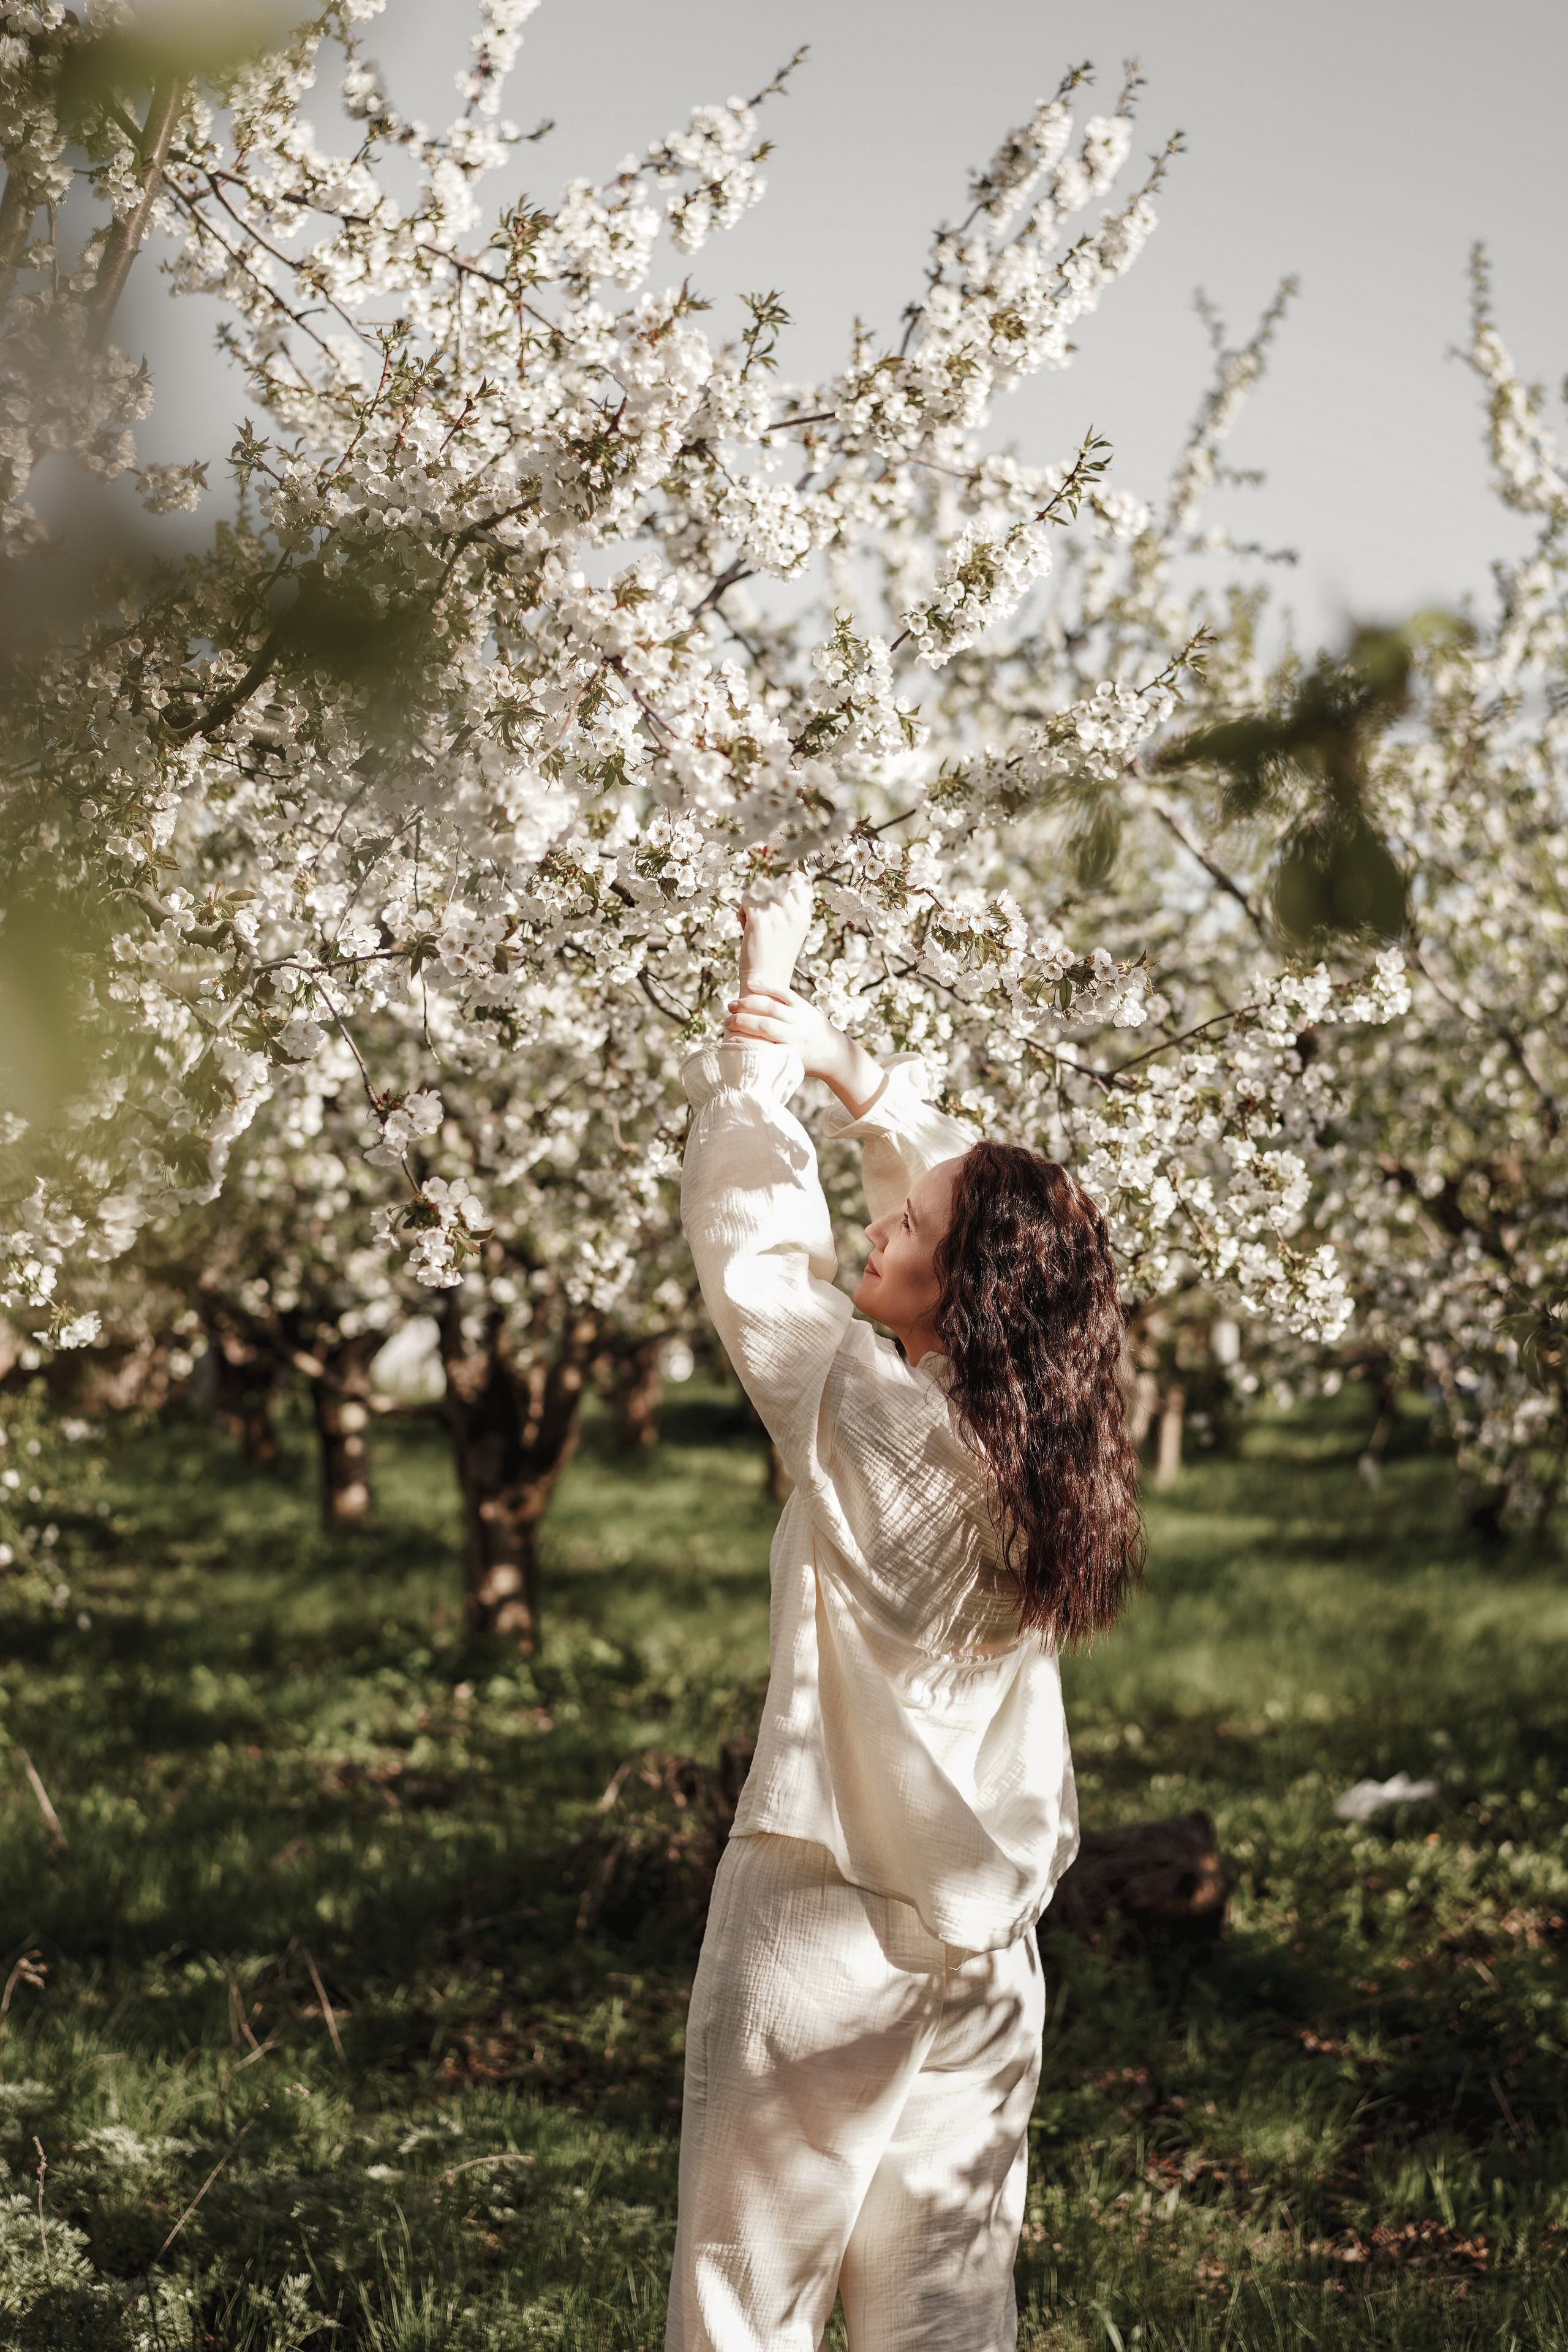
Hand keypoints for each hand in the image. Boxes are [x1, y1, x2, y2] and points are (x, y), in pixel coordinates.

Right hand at [725, 983, 884, 1116]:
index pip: (763, 1046)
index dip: (744, 1042)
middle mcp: (797, 1035)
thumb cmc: (805, 1063)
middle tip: (726, 1021)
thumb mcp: (789, 1066)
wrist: (835, 1053)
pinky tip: (750, 985)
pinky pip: (783, 992)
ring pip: (772, 1006)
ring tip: (731, 1005)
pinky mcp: (804, 1005)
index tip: (728, 1041)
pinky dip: (766, 987)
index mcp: (792, 1053)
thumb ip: (768, 1061)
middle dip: (741, 1021)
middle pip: (765, 1025)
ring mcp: (801, 1018)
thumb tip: (738, 1058)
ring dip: (748, 1004)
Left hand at [737, 873, 813, 997]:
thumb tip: (774, 885)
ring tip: (752, 922)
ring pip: (757, 890)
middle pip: (773, 882)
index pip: (794, 880)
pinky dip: (741, 912)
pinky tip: (745, 927)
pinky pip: (745, 901)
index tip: (769, 890)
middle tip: (758, 913)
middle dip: (761, 893)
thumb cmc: (775, 959)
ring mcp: (777, 915)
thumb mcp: (791, 932)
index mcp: (804, 915)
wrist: (766, 983)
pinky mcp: (759, 920)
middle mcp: (793, 913)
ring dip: (750, 902)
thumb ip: (787, 910)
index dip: (779, 880)